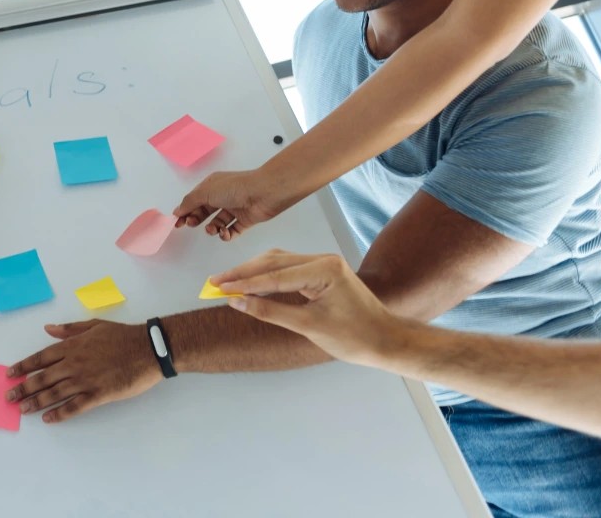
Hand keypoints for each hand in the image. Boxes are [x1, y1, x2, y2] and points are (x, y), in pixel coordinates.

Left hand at [6, 320, 161, 423]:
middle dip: (23, 387)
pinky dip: (60, 413)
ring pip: (54, 393)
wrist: (147, 349)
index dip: (24, 366)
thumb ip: (69, 329)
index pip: (41, 358)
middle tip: (9, 396)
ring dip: (36, 402)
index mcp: (72, 346)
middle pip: (42, 378)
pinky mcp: (98, 395)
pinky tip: (48, 419)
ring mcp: (85, 380)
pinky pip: (74, 406)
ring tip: (23, 409)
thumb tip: (48, 328)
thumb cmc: (123, 336)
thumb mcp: (93, 325)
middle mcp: (74, 363)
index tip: (10, 373)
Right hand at [171, 168, 293, 240]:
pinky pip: (232, 230)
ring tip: (214, 229)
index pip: (194, 199)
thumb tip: (178, 211)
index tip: (177, 223)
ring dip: (213, 228)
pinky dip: (227, 234)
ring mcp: (234, 209)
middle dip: (197, 219)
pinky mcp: (245, 220)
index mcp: (212, 186)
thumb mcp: (206, 192)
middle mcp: (223, 196)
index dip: (185, 210)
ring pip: (218, 222)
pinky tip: (225, 233)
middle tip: (192, 224)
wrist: (263, 193)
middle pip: (204, 211)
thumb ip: (190, 202)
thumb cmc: (234, 188)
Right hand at [212, 250, 408, 366]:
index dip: (243, 282)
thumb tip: (237, 301)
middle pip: (273, 261)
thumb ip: (269, 311)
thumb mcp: (308, 326)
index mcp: (324, 269)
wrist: (386, 340)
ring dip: (252, 272)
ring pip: (278, 262)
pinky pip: (288, 269)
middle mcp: (323, 259)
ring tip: (226, 283)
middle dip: (242, 273)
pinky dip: (267, 277)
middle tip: (214, 283)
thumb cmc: (354, 337)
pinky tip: (251, 284)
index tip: (217, 288)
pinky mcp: (322, 272)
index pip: (274, 275)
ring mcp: (323, 264)